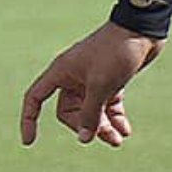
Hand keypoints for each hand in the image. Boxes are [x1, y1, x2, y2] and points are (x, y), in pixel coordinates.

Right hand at [18, 21, 161, 148]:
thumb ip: (91, 114)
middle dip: (85, 126)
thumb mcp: (101, 86)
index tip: (30, 142)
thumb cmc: (116, 52)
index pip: (35, 98)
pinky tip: (125, 130)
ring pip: (90, 112)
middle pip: (68, 112)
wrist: (142, 30)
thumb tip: (84, 139)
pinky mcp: (110, 81)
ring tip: (118, 140)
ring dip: (103, 127)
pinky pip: (107, 106)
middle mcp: (72, 77)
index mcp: (61, 72)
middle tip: (105, 134)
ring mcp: (91, 80)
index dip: (29, 119)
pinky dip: (114, 118)